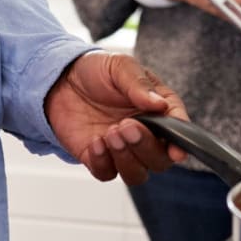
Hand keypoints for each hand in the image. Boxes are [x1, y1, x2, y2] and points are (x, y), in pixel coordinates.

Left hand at [44, 52, 188, 184]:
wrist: (61, 80)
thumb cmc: (97, 71)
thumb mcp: (120, 66)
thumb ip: (139, 85)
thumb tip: (160, 104)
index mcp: (159, 109)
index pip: (178, 130)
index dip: (180, 143)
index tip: (175, 150)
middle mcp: (145, 134)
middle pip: (159, 159)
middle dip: (146, 148)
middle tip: (127, 126)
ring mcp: (123, 150)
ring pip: (137, 174)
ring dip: (127, 159)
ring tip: (110, 133)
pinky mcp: (99, 159)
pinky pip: (107, 173)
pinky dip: (102, 162)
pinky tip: (94, 142)